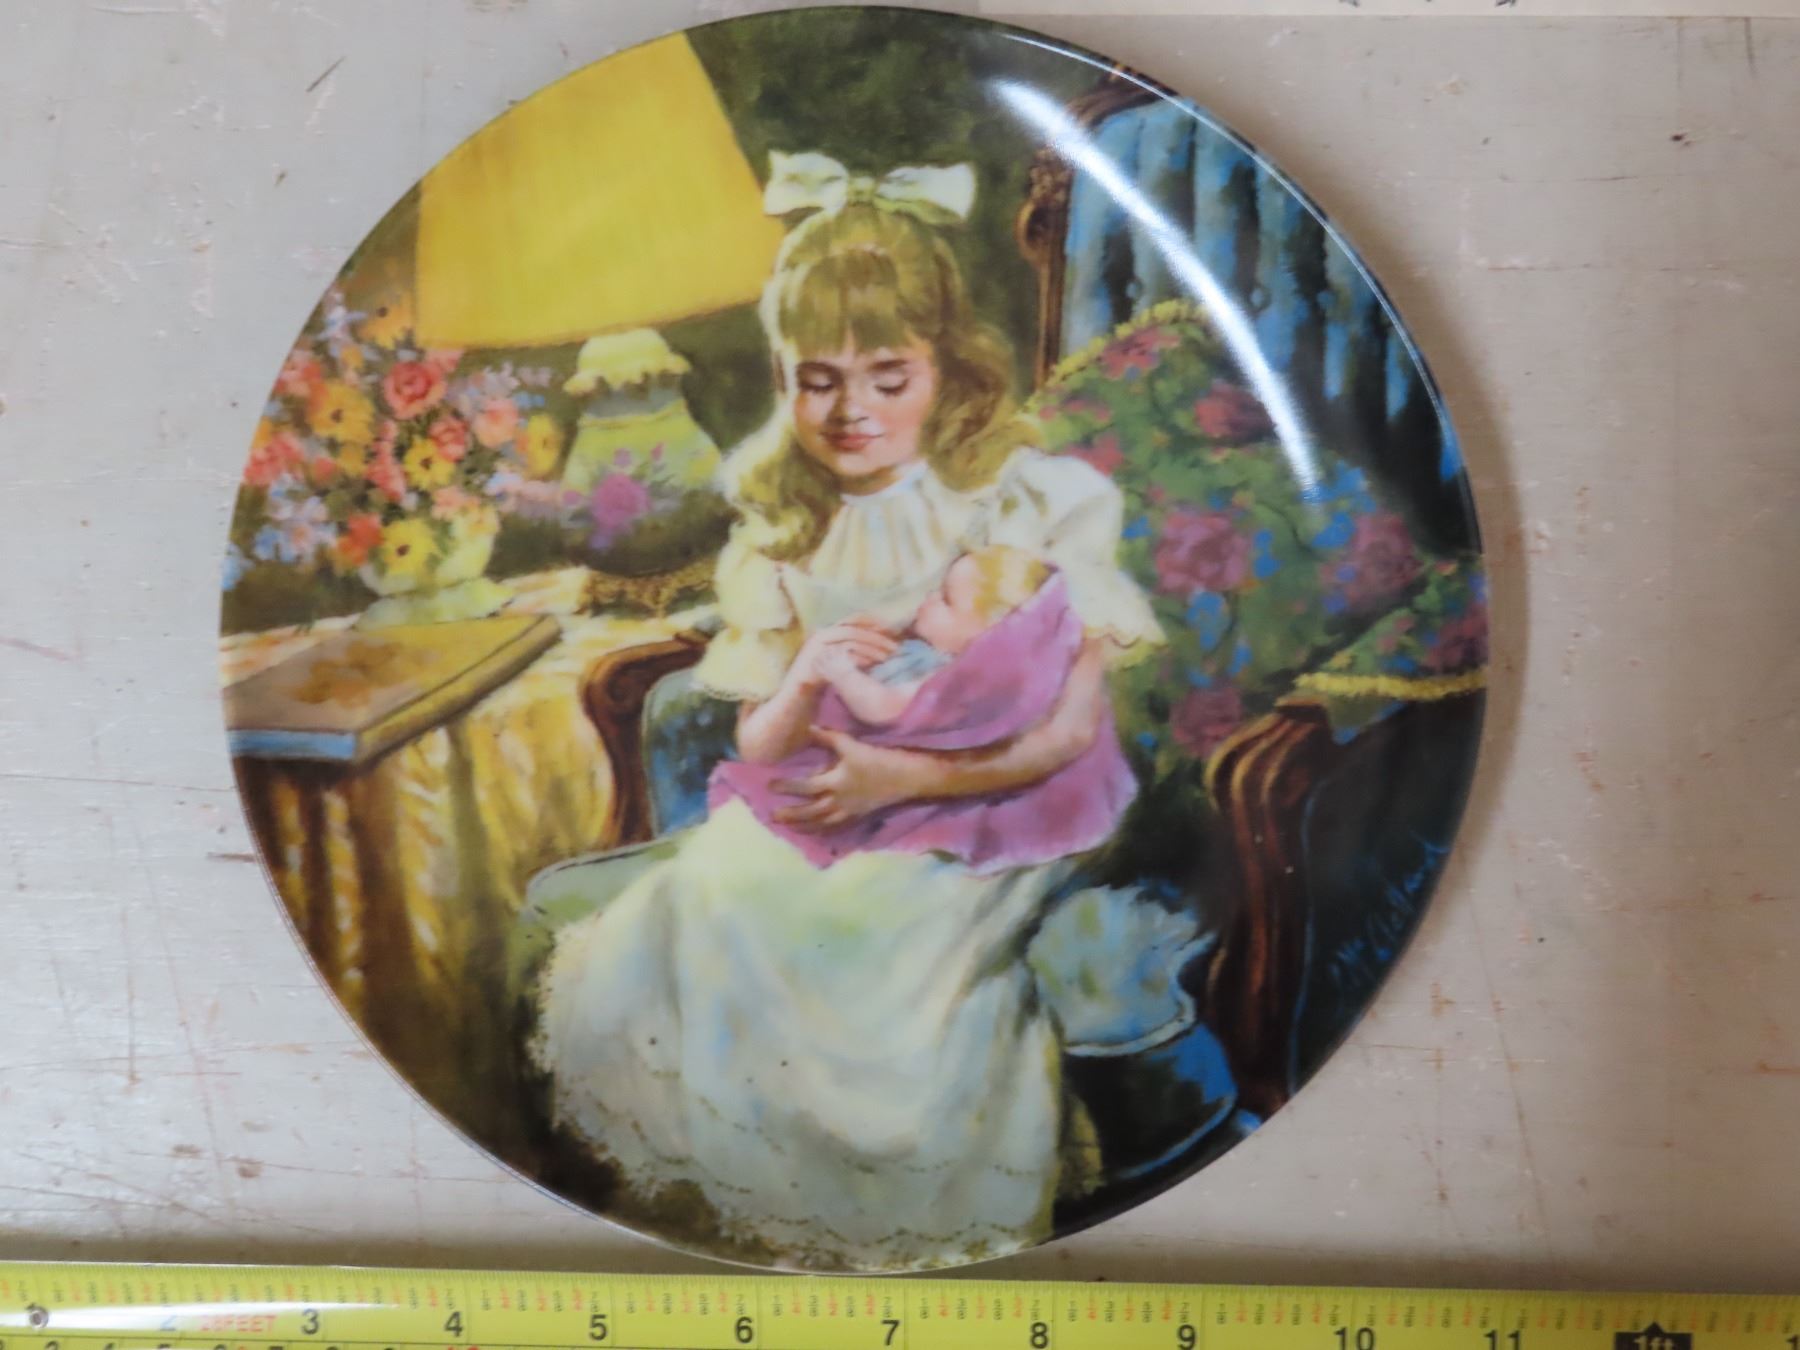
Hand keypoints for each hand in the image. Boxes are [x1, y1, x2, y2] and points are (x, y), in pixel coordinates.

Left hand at [772, 726, 922, 829]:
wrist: (906, 777)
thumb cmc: (878, 758)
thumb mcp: (851, 744)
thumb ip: (827, 737)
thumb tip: (806, 728)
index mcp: (836, 781)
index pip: (805, 786)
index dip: (787, 787)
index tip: (770, 786)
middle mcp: (840, 800)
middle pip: (810, 811)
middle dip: (791, 814)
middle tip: (772, 816)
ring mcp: (849, 811)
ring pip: (821, 823)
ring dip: (802, 825)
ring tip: (787, 827)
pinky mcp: (858, 817)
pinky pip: (836, 827)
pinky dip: (822, 830)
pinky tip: (813, 831)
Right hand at [792, 617, 896, 688]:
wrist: (797, 694)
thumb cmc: (822, 677)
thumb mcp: (841, 659)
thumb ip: (854, 649)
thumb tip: (881, 643)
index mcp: (828, 630)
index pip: (854, 618)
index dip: (873, 622)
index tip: (891, 630)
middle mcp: (822, 634)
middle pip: (854, 629)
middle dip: (876, 637)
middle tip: (895, 647)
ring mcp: (818, 646)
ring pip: (850, 641)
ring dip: (871, 648)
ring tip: (887, 657)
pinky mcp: (817, 659)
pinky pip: (843, 655)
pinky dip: (859, 659)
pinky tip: (871, 665)